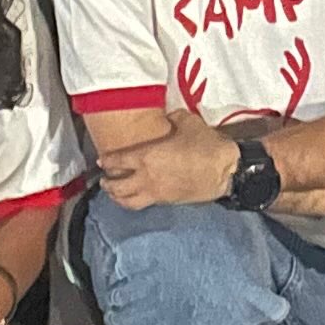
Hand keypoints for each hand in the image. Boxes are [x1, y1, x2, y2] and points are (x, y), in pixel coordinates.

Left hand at [96, 110, 238, 209]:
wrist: (223, 170)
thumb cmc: (204, 144)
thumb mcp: (186, 121)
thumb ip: (170, 119)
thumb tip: (165, 120)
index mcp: (146, 156)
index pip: (117, 161)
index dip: (106, 161)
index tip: (101, 161)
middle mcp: (146, 178)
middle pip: (117, 186)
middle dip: (107, 184)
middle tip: (103, 180)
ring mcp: (156, 193)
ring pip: (127, 201)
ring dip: (117, 198)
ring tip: (114, 194)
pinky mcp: (167, 202)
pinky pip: (143, 204)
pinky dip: (133, 202)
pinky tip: (135, 198)